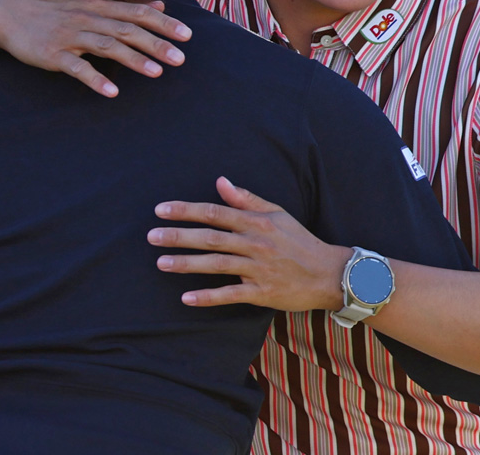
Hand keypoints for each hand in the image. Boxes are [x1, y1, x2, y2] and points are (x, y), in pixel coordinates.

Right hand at [0, 0, 191, 96]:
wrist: (8, 13)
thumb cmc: (55, 9)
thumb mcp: (90, 1)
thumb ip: (125, 7)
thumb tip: (159, 7)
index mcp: (99, 6)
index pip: (137, 13)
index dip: (163, 24)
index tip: (187, 35)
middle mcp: (88, 18)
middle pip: (128, 30)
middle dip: (156, 44)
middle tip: (180, 59)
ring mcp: (71, 36)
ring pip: (107, 46)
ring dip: (133, 60)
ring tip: (157, 73)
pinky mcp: (53, 54)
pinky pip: (78, 68)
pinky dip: (95, 79)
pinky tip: (112, 92)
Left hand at [148, 177, 350, 311]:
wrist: (328, 273)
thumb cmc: (300, 241)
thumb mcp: (277, 214)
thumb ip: (247, 199)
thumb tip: (220, 182)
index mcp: (257, 222)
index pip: (215, 211)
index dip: (186, 210)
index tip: (161, 210)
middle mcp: (255, 243)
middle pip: (210, 237)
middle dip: (178, 236)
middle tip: (151, 236)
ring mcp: (257, 269)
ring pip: (216, 265)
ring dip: (187, 264)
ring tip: (160, 262)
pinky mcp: (261, 292)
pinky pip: (230, 294)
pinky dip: (208, 296)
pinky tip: (186, 298)